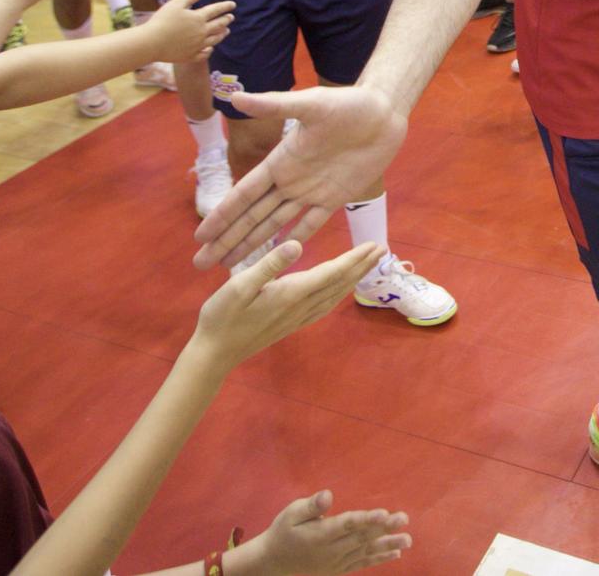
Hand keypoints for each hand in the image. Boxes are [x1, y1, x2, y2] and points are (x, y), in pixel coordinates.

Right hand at [149, 0, 235, 63]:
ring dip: (222, 34)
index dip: (225, 6)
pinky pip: (204, 54)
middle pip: (218, 25)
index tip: (232, 5)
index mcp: (198, 18)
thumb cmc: (162, 21)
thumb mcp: (176, 4)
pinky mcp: (190, 56)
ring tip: (227, 31)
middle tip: (231, 17)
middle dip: (226, 20)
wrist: (152, 43)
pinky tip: (210, 49)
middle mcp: (201, 32)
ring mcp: (197, 45)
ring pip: (214, 40)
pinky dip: (209, 50)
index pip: (216, 10)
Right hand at [190, 238, 382, 370]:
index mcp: (291, 293)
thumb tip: (298, 244)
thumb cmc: (222, 316)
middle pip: (339, 284)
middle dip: (361, 266)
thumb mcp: (239, 285)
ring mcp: (297, 318)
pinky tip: (340, 292)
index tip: (373, 245)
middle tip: (383, 250)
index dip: (354, 259)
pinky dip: (338, 294)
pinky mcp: (291, 324)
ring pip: (334, 296)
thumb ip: (269, 264)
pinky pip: (324, 307)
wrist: (215, 354)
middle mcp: (300, 306)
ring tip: (368, 266)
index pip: (331, 273)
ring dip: (353, 279)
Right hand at [194, 86, 408, 269]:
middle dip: (227, 240)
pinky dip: (295, 242)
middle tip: (202, 264)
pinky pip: (311, 224)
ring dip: (252, 245)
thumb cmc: (347, 104)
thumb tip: (236, 97)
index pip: (243, 194)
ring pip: (275, 225)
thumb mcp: (310, 104)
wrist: (383, 112)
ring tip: (230, 265)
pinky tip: (280, 260)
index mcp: (279, 161)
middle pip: (252, 217)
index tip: (200, 236)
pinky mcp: (336, 198)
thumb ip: (274, 104)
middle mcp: (290, 180)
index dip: (222, 216)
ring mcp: (311, 191)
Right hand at [253, 491, 410, 573]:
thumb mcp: (290, 514)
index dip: (366, 519)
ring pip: (366, 552)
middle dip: (384, 529)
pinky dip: (378, 559)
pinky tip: (395, 553)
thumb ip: (310, 506)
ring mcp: (337, 562)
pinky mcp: (339, 569)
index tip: (384, 513)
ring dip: (388, 545)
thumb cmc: (283, 532)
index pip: (347, 525)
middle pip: (361, 538)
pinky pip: (361, 564)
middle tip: (404, 519)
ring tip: (407, 540)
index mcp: (320, 534)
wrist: (273, 563)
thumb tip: (327, 495)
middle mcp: (331, 550)